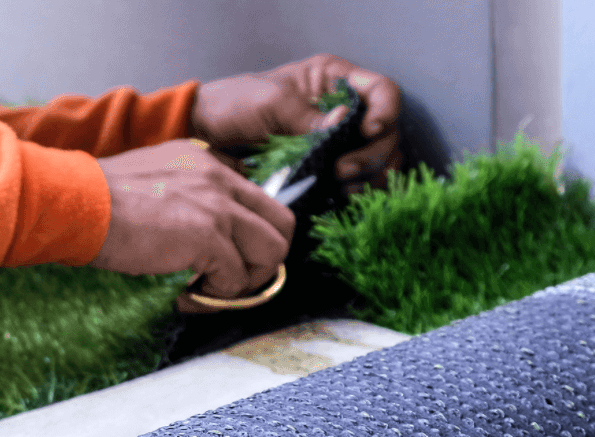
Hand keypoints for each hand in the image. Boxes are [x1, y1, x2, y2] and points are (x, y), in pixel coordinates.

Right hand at [90, 138, 294, 297]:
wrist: (77, 202)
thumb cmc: (96, 198)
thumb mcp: (149, 178)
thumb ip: (180, 194)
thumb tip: (188, 236)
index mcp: (207, 161)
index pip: (256, 196)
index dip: (248, 233)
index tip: (224, 254)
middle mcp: (221, 177)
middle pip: (281, 222)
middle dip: (264, 259)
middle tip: (232, 279)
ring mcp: (218, 206)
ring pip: (273, 251)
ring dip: (247, 280)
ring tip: (211, 290)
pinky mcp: (208, 236)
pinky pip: (236, 278)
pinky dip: (216, 296)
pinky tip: (185, 295)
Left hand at [190, 54, 403, 191]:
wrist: (207, 136)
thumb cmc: (235, 105)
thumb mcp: (270, 102)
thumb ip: (306, 115)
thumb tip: (344, 122)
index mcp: (334, 82)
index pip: (382, 92)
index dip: (385, 111)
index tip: (368, 130)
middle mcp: (344, 111)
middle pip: (387, 133)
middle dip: (373, 153)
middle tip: (342, 170)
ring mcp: (338, 143)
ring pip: (379, 161)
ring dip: (369, 176)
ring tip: (341, 186)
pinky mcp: (327, 171)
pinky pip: (357, 183)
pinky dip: (356, 191)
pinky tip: (340, 196)